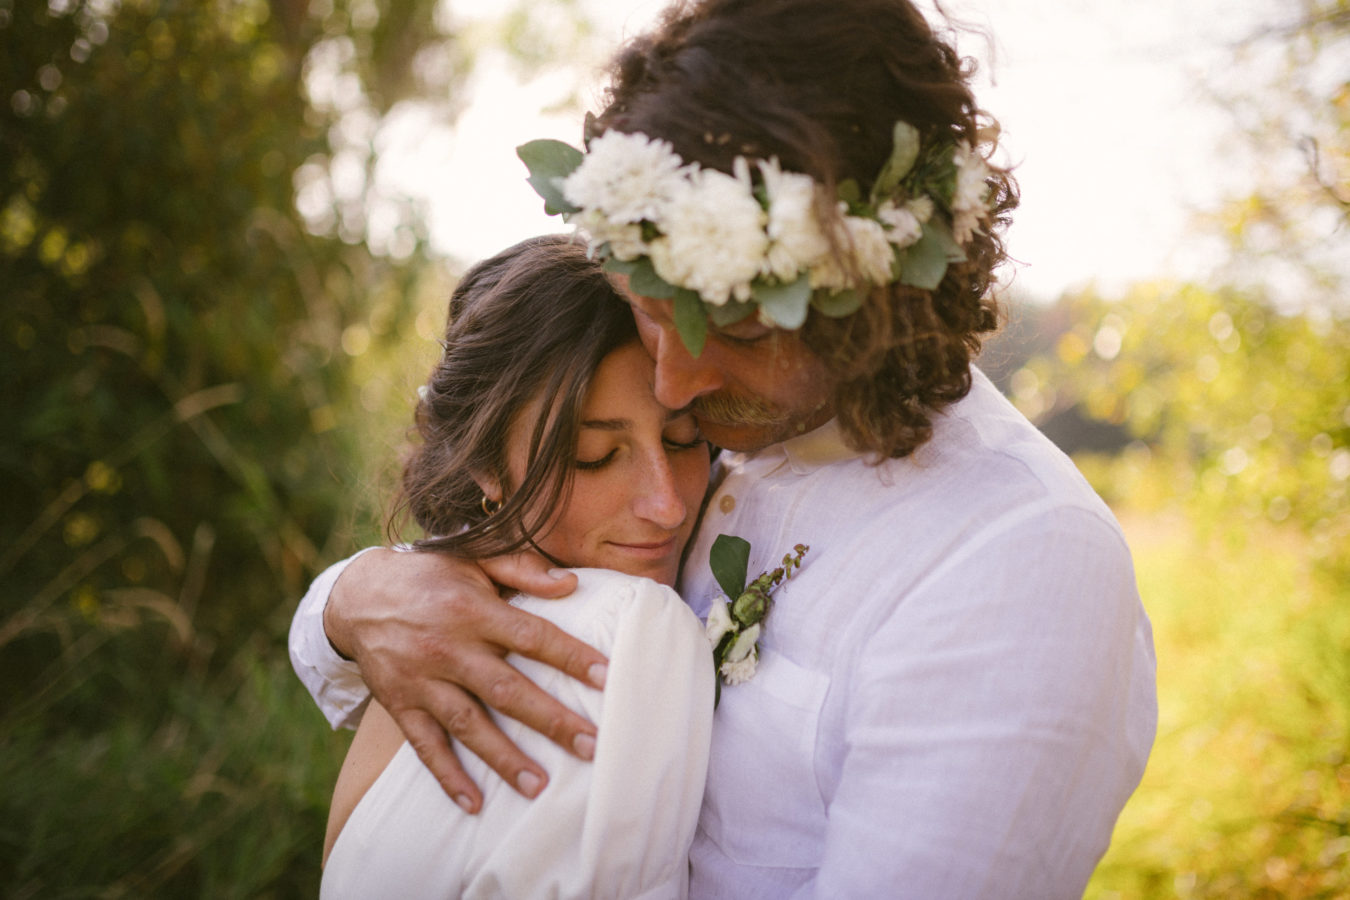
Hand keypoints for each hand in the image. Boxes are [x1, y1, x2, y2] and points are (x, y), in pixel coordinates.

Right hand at [323, 547, 607, 812]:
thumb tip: (571, 584)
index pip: (530, 636)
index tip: (606, 677)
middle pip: (505, 690)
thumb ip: (522, 569)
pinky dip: (448, 776)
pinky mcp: (400, 705)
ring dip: (504, 758)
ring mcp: (421, 680)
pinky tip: (474, 803)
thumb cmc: (430, 576)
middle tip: (591, 746)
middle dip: (550, 720)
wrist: (357, 597)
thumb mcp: (473, 558)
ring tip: (540, 786)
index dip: (569, 656)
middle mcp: (447, 647)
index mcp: (472, 609)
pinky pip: (425, 745)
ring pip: (468, 724)